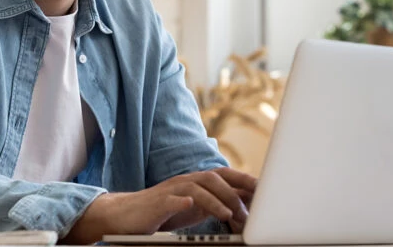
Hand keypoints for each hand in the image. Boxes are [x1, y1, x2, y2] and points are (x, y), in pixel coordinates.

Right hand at [63, 167, 256, 243]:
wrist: (127, 215)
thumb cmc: (163, 212)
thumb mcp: (194, 207)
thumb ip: (215, 204)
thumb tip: (243, 208)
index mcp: (196, 182)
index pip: (225, 176)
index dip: (245, 180)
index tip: (266, 191)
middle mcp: (186, 181)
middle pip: (214, 177)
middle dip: (235, 189)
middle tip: (251, 208)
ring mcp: (172, 190)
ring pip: (198, 187)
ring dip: (216, 200)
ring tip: (230, 215)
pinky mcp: (158, 202)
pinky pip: (173, 199)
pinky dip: (185, 201)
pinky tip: (191, 206)